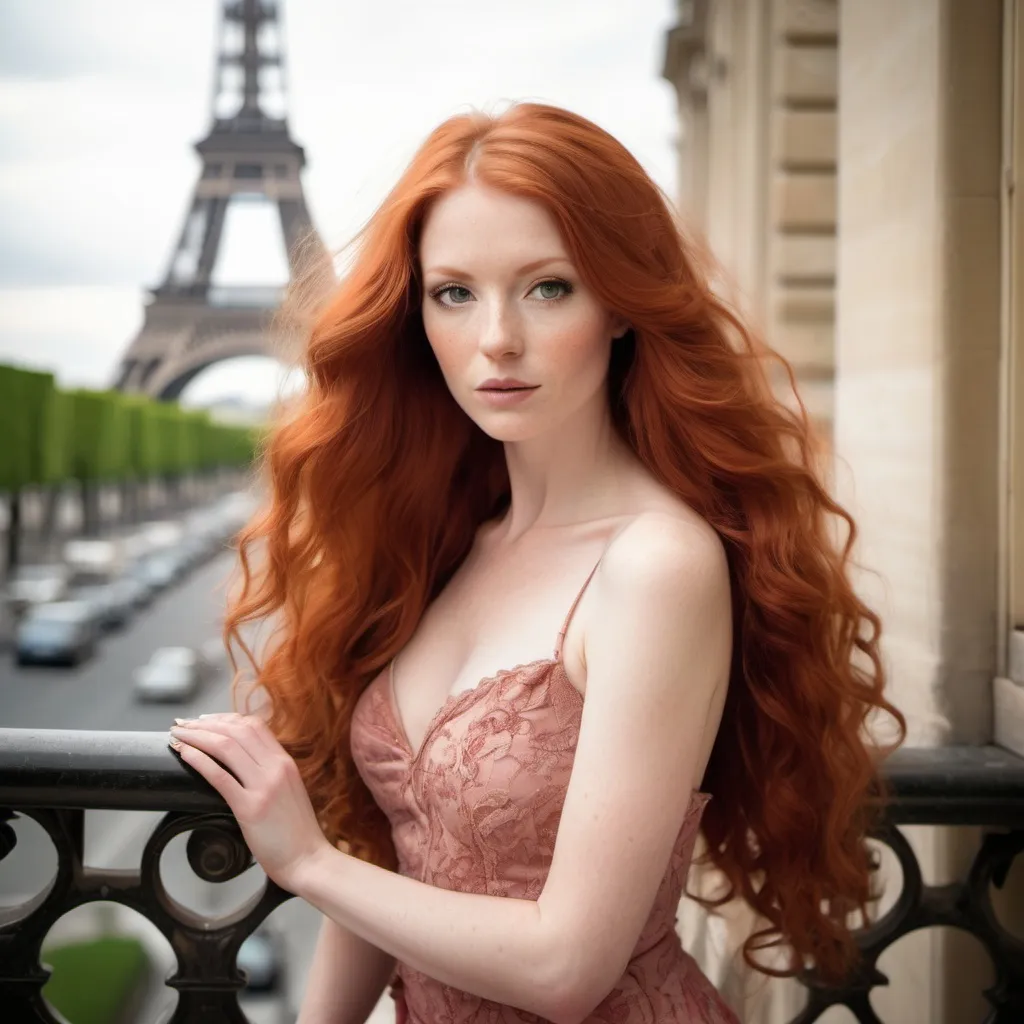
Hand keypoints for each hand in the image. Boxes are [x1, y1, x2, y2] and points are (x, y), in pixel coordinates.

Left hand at [168, 712, 330, 891]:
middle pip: (236, 731)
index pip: (254, 726)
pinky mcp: (250, 808)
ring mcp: (264, 786)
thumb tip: (244, 766)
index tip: (205, 721)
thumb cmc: (297, 832)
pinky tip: (184, 754)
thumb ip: (271, 775)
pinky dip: (199, 760)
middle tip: (182, 725)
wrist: (308, 860)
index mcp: (285, 762)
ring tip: (177, 736)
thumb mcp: (290, 791)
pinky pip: (220, 776)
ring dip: (196, 737)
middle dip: (204, 724)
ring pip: (225, 747)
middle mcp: (276, 768)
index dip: (225, 718)